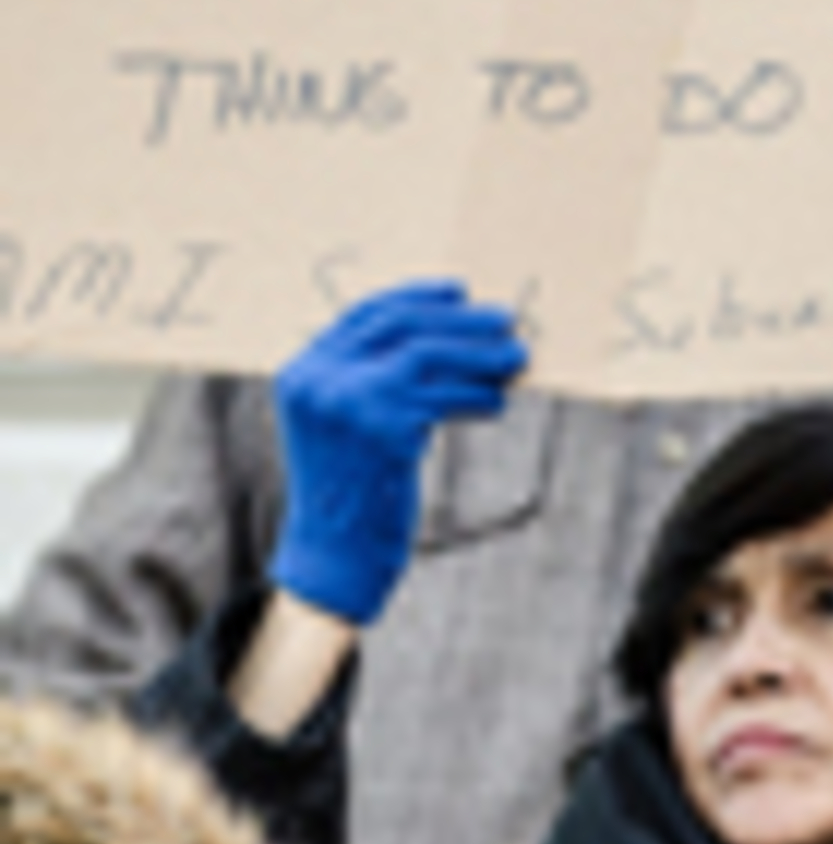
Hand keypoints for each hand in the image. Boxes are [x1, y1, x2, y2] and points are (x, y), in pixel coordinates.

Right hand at [269, 281, 524, 625]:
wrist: (334, 554)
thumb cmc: (352, 487)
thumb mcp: (349, 422)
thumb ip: (377, 376)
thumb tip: (455, 335)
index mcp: (303, 371)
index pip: (366, 314)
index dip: (417, 296)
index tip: (459, 290)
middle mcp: (319, 380)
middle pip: (403, 326)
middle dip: (462, 320)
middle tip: (507, 320)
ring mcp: (348, 402)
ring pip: (430, 356)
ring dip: (482, 356)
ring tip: (517, 360)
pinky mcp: (385, 429)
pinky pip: (445, 398)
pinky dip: (478, 396)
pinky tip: (497, 404)